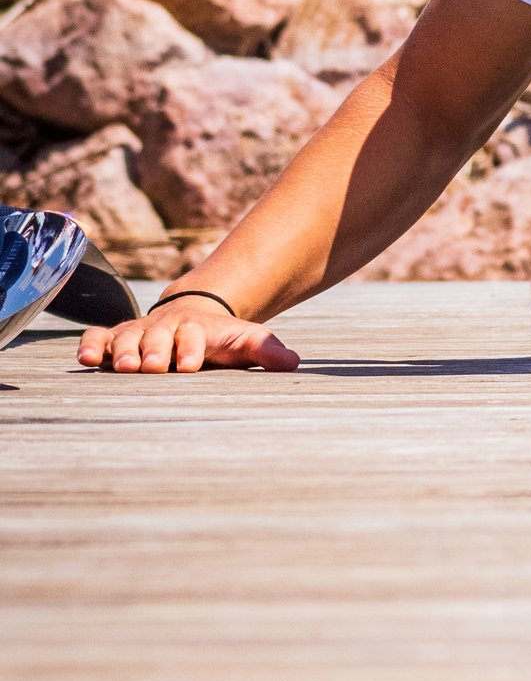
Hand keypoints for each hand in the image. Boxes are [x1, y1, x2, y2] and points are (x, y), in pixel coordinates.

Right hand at [78, 300, 299, 374]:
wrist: (194, 314)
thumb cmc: (220, 337)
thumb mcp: (245, 340)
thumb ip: (266, 350)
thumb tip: (293, 363)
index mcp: (197, 329)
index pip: (194, 336)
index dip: (191, 348)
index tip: (190, 364)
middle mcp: (164, 327)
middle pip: (156, 337)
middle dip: (154, 351)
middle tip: (152, 367)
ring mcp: (139, 331)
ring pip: (125, 337)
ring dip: (122, 350)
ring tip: (122, 367)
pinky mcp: (116, 336)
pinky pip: (98, 336)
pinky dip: (91, 344)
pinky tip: (86, 358)